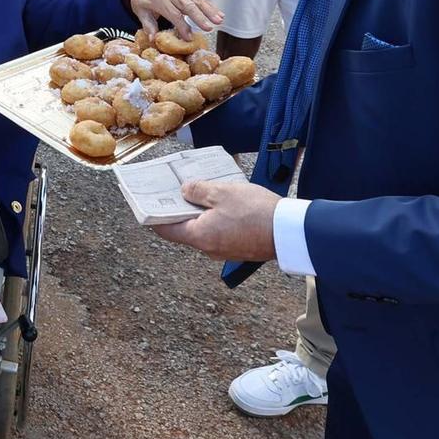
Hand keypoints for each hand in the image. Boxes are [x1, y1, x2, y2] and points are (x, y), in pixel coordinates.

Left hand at [128, 0, 222, 36]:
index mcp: (159, 0)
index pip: (173, 14)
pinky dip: (211, 6)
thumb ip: (148, 26)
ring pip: (197, 0)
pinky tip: (220, 14)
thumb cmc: (143, 3)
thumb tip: (154, 39)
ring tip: (219, 20)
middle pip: (188, 6)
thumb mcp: (141, 14)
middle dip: (200, 17)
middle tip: (209, 28)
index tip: (189, 38)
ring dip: (210, 10)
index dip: (182, 26)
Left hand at [148, 180, 280, 261]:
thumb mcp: (221, 192)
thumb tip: (184, 191)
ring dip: (201, 211)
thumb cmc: (255, 212)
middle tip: (177, 188)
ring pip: (204, 229)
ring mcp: (225, 250)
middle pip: (184, 229)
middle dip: (180, 208)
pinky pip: (220, 231)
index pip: (165, 230)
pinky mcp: (239, 247)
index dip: (155, 215)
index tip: (149, 201)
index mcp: (199, 236)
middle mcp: (208, 248)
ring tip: (203, 190)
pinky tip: (224, 201)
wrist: (289, 231)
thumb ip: (198, 190)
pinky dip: (216, 217)